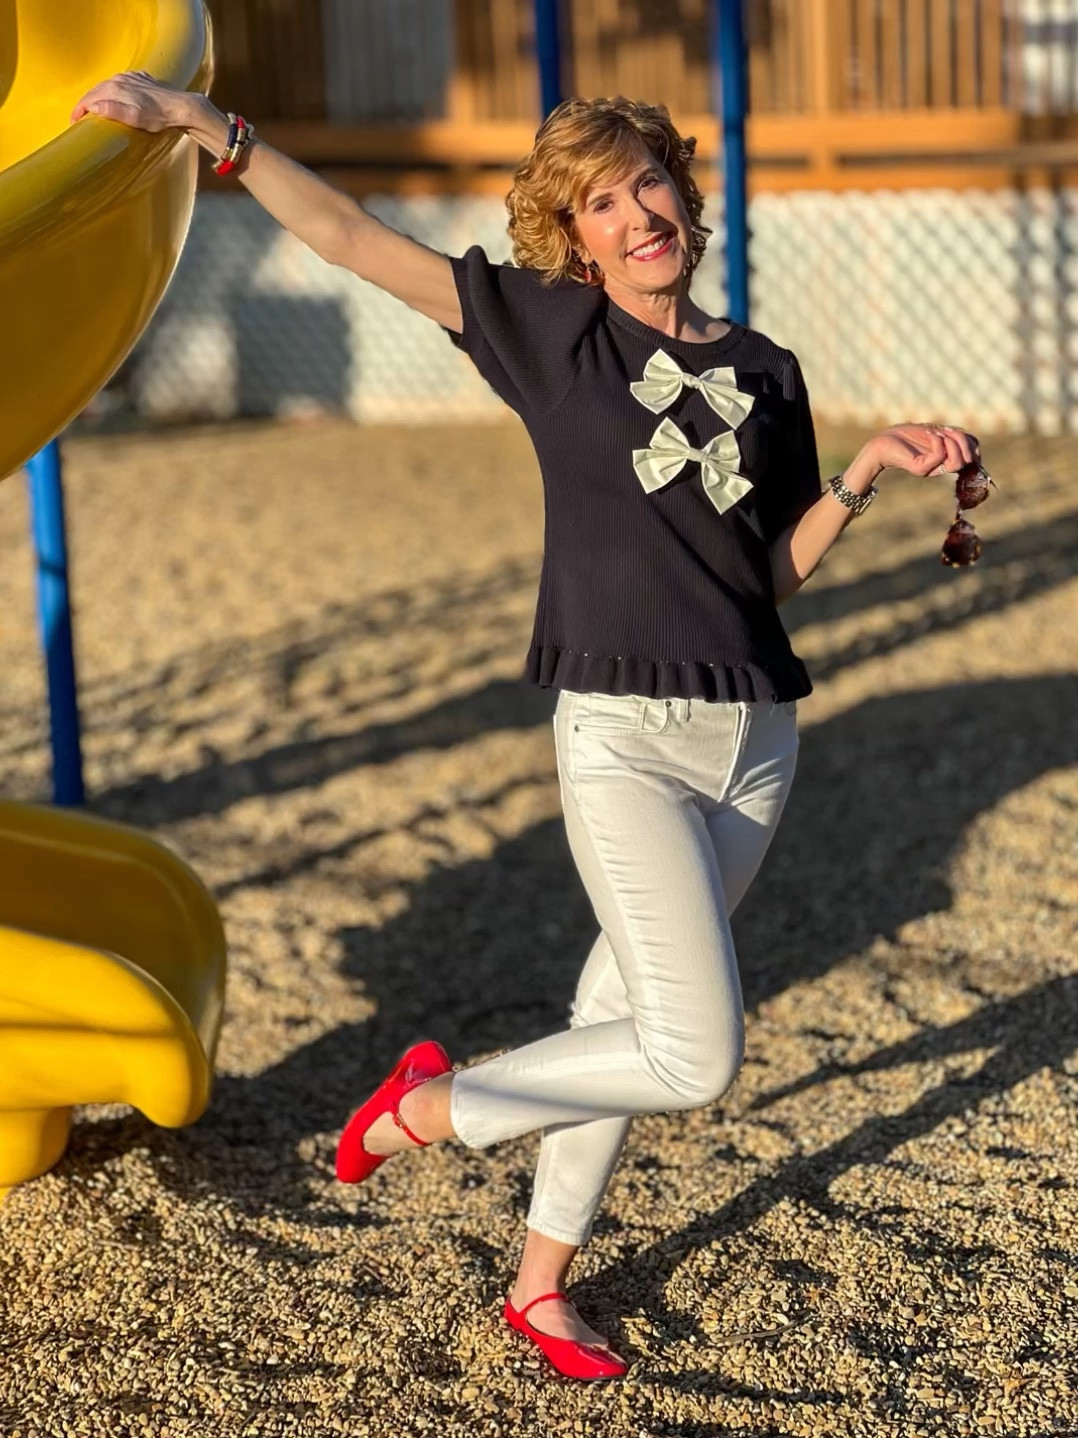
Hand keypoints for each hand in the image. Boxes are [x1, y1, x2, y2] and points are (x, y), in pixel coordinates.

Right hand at [70, 71, 195, 131]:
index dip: (79, 110)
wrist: (180, 106)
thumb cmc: (158, 116)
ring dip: (96, 96)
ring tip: (92, 108)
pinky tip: (112, 97)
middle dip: (85, 103)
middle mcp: (119, 79)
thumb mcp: (135, 118)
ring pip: (106, 85)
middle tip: (79, 117)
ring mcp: (129, 77)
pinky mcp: (139, 78)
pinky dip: (110, 91)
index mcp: (115, 88)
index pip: (89, 98)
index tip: (73, 121)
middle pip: (95, 90)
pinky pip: (119, 82)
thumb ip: (113, 111)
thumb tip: (92, 106)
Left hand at [868, 422, 980, 478]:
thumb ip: (954, 437)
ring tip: (938, 432)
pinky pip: (940, 455)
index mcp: (948, 460)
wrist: (884, 442)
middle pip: (969, 458)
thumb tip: (973, 443)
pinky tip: (929, 433)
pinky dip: (937, 440)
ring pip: (957, 462)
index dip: (972, 444)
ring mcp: (931, 470)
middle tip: (945, 430)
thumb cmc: (909, 436)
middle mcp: (941, 468)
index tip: (956, 432)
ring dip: (952, 442)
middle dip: (961, 440)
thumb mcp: (937, 434)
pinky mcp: (920, 469)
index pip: (974, 456)